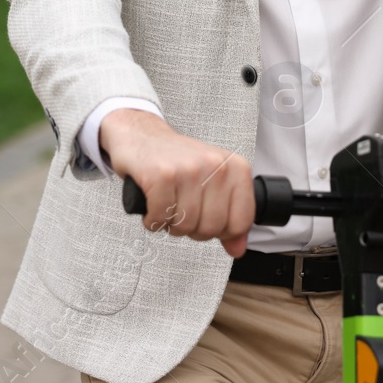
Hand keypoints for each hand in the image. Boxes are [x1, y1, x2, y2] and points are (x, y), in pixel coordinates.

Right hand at [100, 109, 254, 257]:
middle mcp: (215, 166)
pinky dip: (152, 220)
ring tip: (166, 204)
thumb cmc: (176, 160)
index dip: (221, 231)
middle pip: (211, 228)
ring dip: (170, 224)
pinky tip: (151, 205)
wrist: (141, 134)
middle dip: (192, 229)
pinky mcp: (161, 175)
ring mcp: (188, 169)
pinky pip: (160, 218)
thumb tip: (237, 249)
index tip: (207, 219)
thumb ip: (229, 216)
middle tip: (181, 210)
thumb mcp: (212, 183)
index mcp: (235, 168)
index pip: (241, 222)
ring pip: (185, 226)